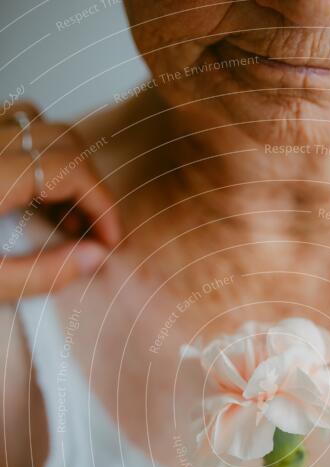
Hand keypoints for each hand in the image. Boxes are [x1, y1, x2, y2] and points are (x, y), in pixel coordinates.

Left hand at [0, 101, 119, 299]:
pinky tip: (31, 189)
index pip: (71, 170)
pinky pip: (11, 122)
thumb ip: (41, 274)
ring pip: (37, 122)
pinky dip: (35, 148)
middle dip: (89, 185)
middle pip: (63, 141)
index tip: (110, 240)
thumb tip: (95, 258)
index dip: (102, 205)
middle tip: (91, 232)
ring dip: (64, 161)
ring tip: (62, 210)